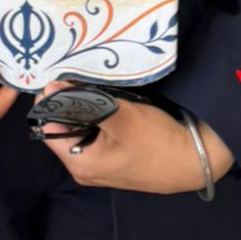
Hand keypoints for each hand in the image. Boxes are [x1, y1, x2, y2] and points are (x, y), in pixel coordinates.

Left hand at [36, 85, 233, 193]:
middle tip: (76, 73)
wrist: (192, 159)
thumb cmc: (155, 141)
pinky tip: (106, 97)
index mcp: (79, 163)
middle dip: (67, 100)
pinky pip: (94, 130)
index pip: (48, 125)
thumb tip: (52, 87)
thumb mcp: (120, 117)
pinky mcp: (113, 155)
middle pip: (63, 126)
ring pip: (79, 126)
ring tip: (90, 81)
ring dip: (83, 104)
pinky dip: (96, 112)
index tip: (60, 74)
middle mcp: (84, 166)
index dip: (51, 99)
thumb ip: (83, 103)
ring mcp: (100, 163)